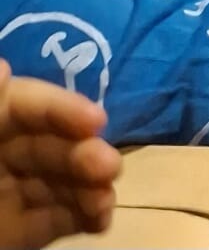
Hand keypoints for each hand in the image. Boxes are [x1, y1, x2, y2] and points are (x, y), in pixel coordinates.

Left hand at [0, 59, 120, 247]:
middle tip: (109, 167)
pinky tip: (101, 220)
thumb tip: (3, 66)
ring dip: (88, 189)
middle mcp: (5, 152)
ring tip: (106, 202)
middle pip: (51, 146)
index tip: (98, 120)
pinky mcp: (17, 231)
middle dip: (84, 155)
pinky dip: (81, 219)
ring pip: (58, 184)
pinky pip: (52, 222)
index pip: (31, 106)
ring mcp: (11, 193)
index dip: (63, 109)